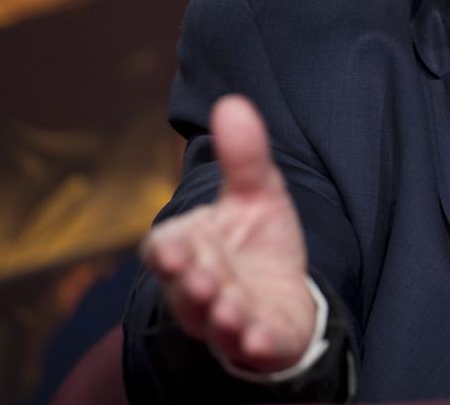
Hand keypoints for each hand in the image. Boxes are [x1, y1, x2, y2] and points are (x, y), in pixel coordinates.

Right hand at [141, 94, 315, 372]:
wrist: (283, 293)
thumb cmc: (255, 242)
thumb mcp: (256, 193)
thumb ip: (244, 156)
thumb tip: (231, 102)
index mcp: (190, 250)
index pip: (166, 250)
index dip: (169, 252)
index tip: (175, 249)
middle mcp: (199, 289)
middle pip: (186, 289)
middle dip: (193, 284)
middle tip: (203, 277)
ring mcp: (226, 319)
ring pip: (214, 322)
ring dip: (220, 315)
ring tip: (230, 308)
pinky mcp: (259, 341)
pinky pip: (252, 347)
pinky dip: (253, 342)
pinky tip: (259, 336)